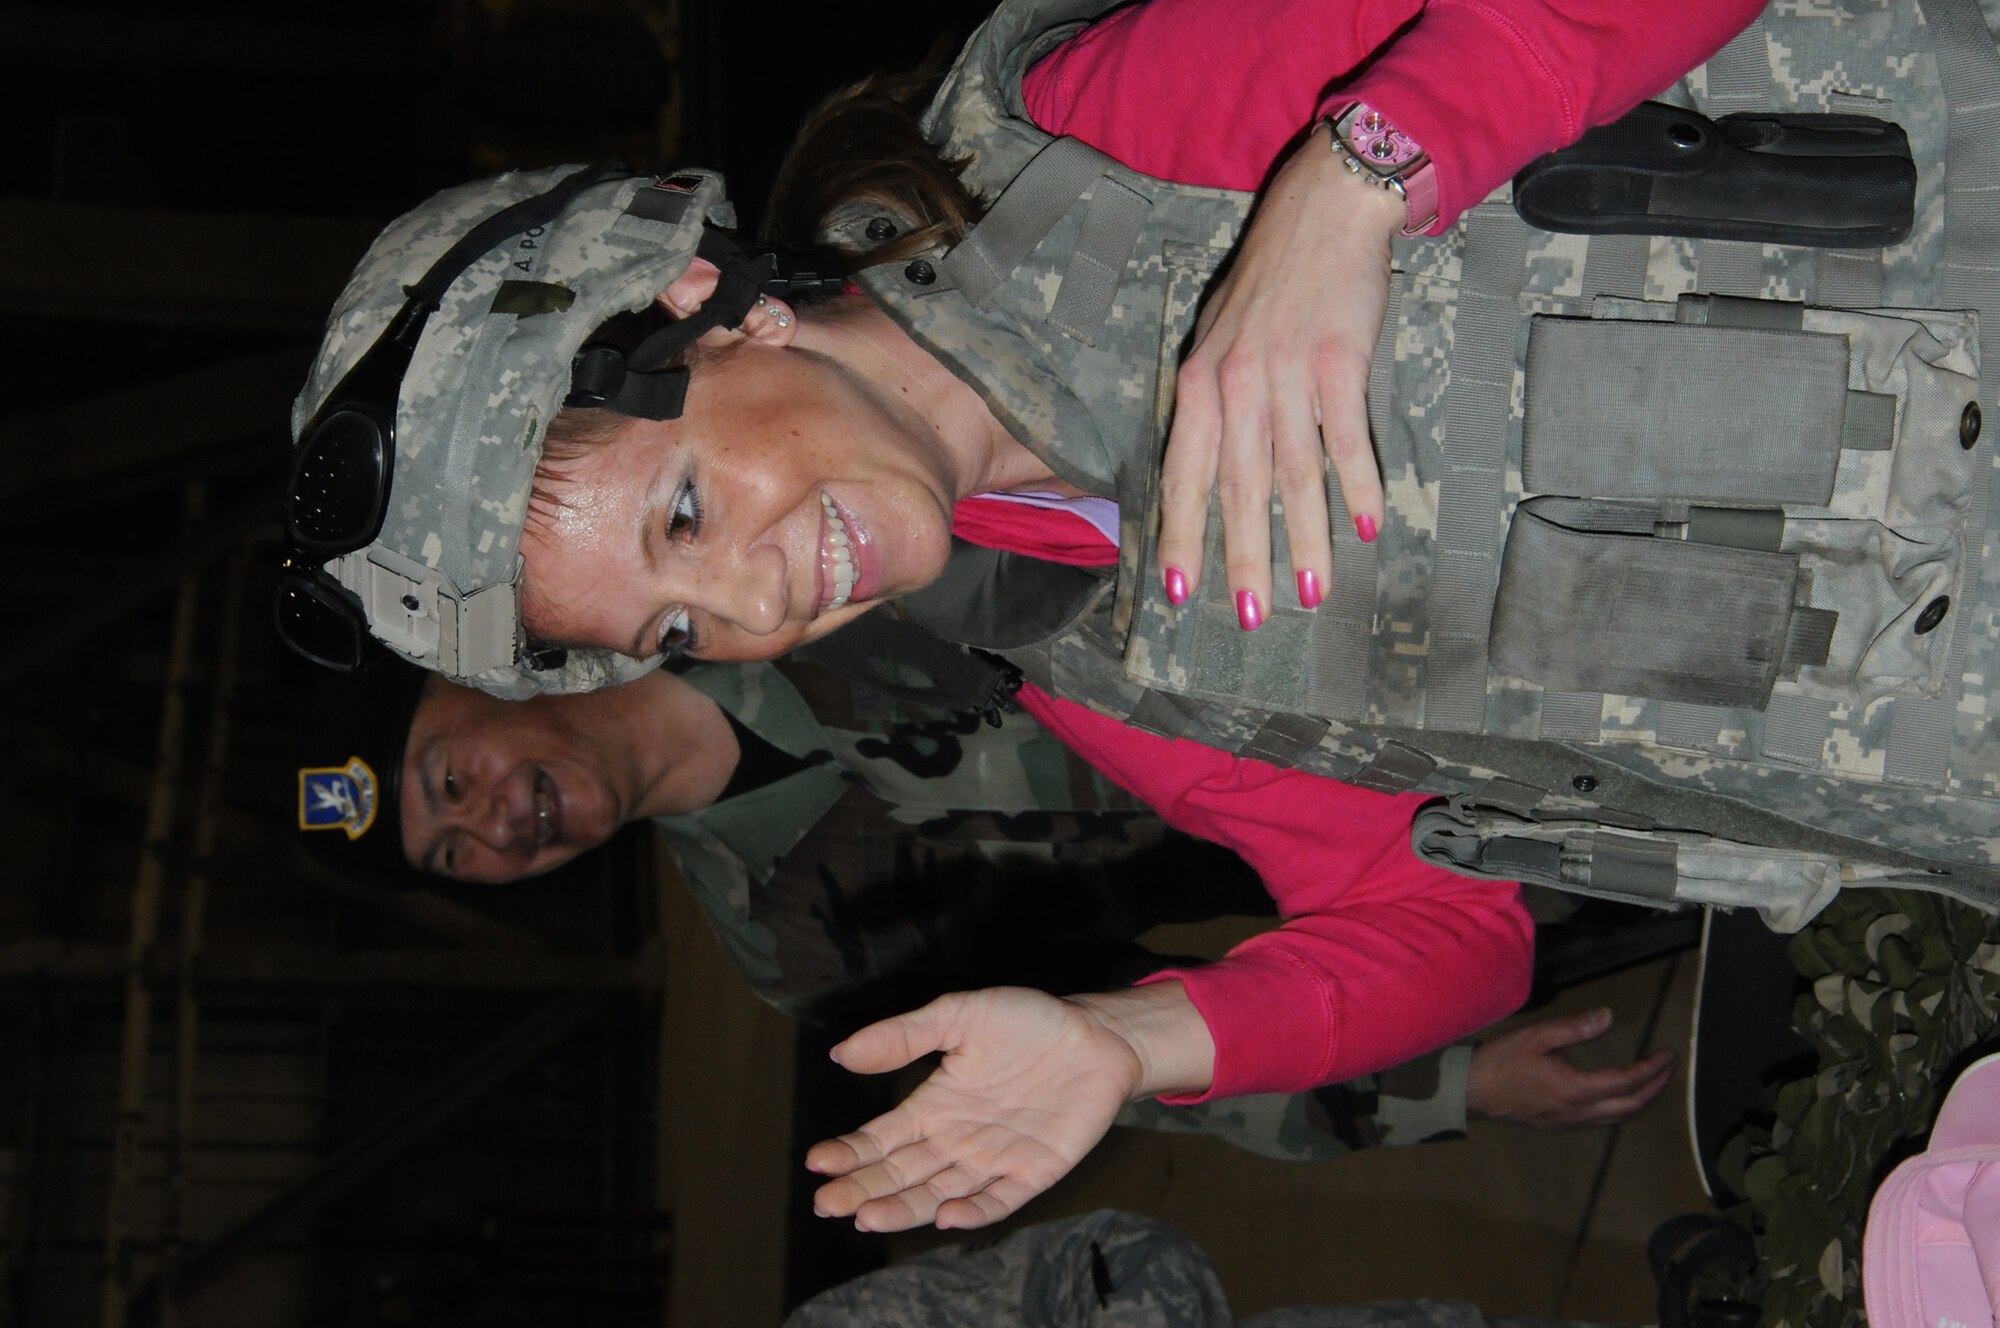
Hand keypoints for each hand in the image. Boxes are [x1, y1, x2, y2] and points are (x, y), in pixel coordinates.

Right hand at [805, 983, 1210, 1231]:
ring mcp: (993, 1160)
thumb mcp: (960, 1015)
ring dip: (903, 1208)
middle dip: (862, 1189)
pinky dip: (972, 1211)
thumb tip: (841, 1052)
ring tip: (867, 1215)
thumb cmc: (1028, 1022)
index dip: (850, 1153)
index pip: (881, 1140)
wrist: (1096, 1035)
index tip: (818, 1161)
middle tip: (826, 1202)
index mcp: (934, 1106)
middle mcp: (957, 1140)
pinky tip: (944, 1214)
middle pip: (901, 1174)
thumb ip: (904, 1035)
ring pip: (938, 1193)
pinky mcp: (1032, 1172)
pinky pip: (998, 1200)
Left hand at [1158, 123, 1402, 628]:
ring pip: (1293, 474)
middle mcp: (1234, 384)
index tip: (1179, 591)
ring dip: (1304, 539)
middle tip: (1249, 617)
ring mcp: (1286, 374)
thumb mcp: (1220, 338)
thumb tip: (1211, 469)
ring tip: (1314, 594)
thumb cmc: (1271, 282)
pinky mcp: (1338, 361)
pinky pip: (1345, 436)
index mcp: (1199, 383)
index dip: (1180, 535)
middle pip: (1237, 488)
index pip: (1183, 474)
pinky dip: (1357, 483)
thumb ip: (1213, 402)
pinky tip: (1367, 525)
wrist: (1322, 214)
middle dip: (1242, 558)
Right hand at [1465, 1007, 1675, 1128]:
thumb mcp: (1537, 1037)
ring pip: (1619, 1118)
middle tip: (1668, 1068)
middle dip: (1656, 1088)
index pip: (1627, 1081)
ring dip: (1641, 1100)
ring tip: (1651, 1081)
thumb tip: (1609, 1017)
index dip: (1652, 1068)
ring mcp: (1571, 1123)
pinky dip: (1621, 1107)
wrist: (1471, 1092)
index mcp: (1576, 1090)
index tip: (1668, 1054)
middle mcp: (1579, 1113)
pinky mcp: (1561, 1126)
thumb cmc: (1501, 1062)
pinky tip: (1618, 1094)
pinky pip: (1603, 1120)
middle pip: (1632, 1107)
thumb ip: (1575, 1028)